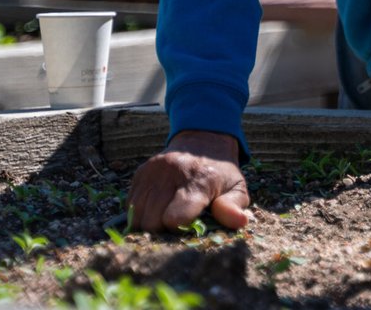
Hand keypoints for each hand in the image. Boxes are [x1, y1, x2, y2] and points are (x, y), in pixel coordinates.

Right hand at [127, 130, 251, 231]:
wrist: (204, 140)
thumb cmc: (221, 172)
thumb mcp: (236, 187)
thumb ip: (234, 206)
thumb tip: (240, 222)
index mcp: (199, 180)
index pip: (175, 217)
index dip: (179, 229)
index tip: (188, 227)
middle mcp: (172, 174)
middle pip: (152, 221)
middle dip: (162, 230)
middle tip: (176, 225)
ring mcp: (153, 172)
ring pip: (137, 215)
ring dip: (149, 223)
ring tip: (166, 217)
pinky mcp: (140, 172)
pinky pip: (131, 205)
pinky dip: (140, 213)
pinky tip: (157, 208)